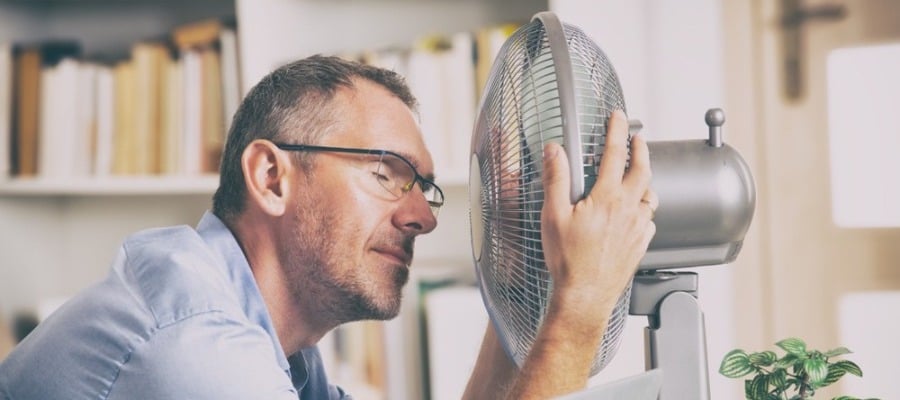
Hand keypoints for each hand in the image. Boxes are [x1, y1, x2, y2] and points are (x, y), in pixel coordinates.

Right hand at [540, 109, 656, 329]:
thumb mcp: (553, 215)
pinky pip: (650, 220)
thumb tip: (555, 151)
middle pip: (642, 170)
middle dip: (641, 150)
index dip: (617, 130)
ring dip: (645, 180)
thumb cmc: (568, 260)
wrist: (585, 295)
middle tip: (638, 139)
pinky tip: (638, 212)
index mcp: (607, 197)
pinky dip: (646, 208)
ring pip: (650, 195)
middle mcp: (628, 209)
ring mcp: (638, 228)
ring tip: (638, 175)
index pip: (615, 154)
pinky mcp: (641, 245)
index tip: (619, 117)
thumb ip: (555, 179)